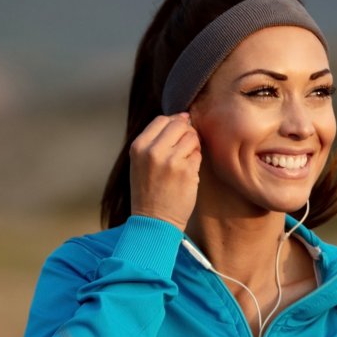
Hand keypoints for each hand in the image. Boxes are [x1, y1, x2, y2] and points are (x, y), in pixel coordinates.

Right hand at [129, 112, 201, 229]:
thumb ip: (157, 139)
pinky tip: (187, 173)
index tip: (179, 135)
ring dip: (193, 147)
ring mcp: (170, 161)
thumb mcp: (142, 161)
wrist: (154, 220)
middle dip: (186, 133)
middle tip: (185, 150)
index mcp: (139, 146)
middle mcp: (153, 151)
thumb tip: (184, 116)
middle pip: (179, 124)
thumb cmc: (150, 190)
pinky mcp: (186, 171)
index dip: (174, 123)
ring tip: (185, 162)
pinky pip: (198, 155)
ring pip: (192, 138)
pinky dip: (196, 162)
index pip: (162, 119)